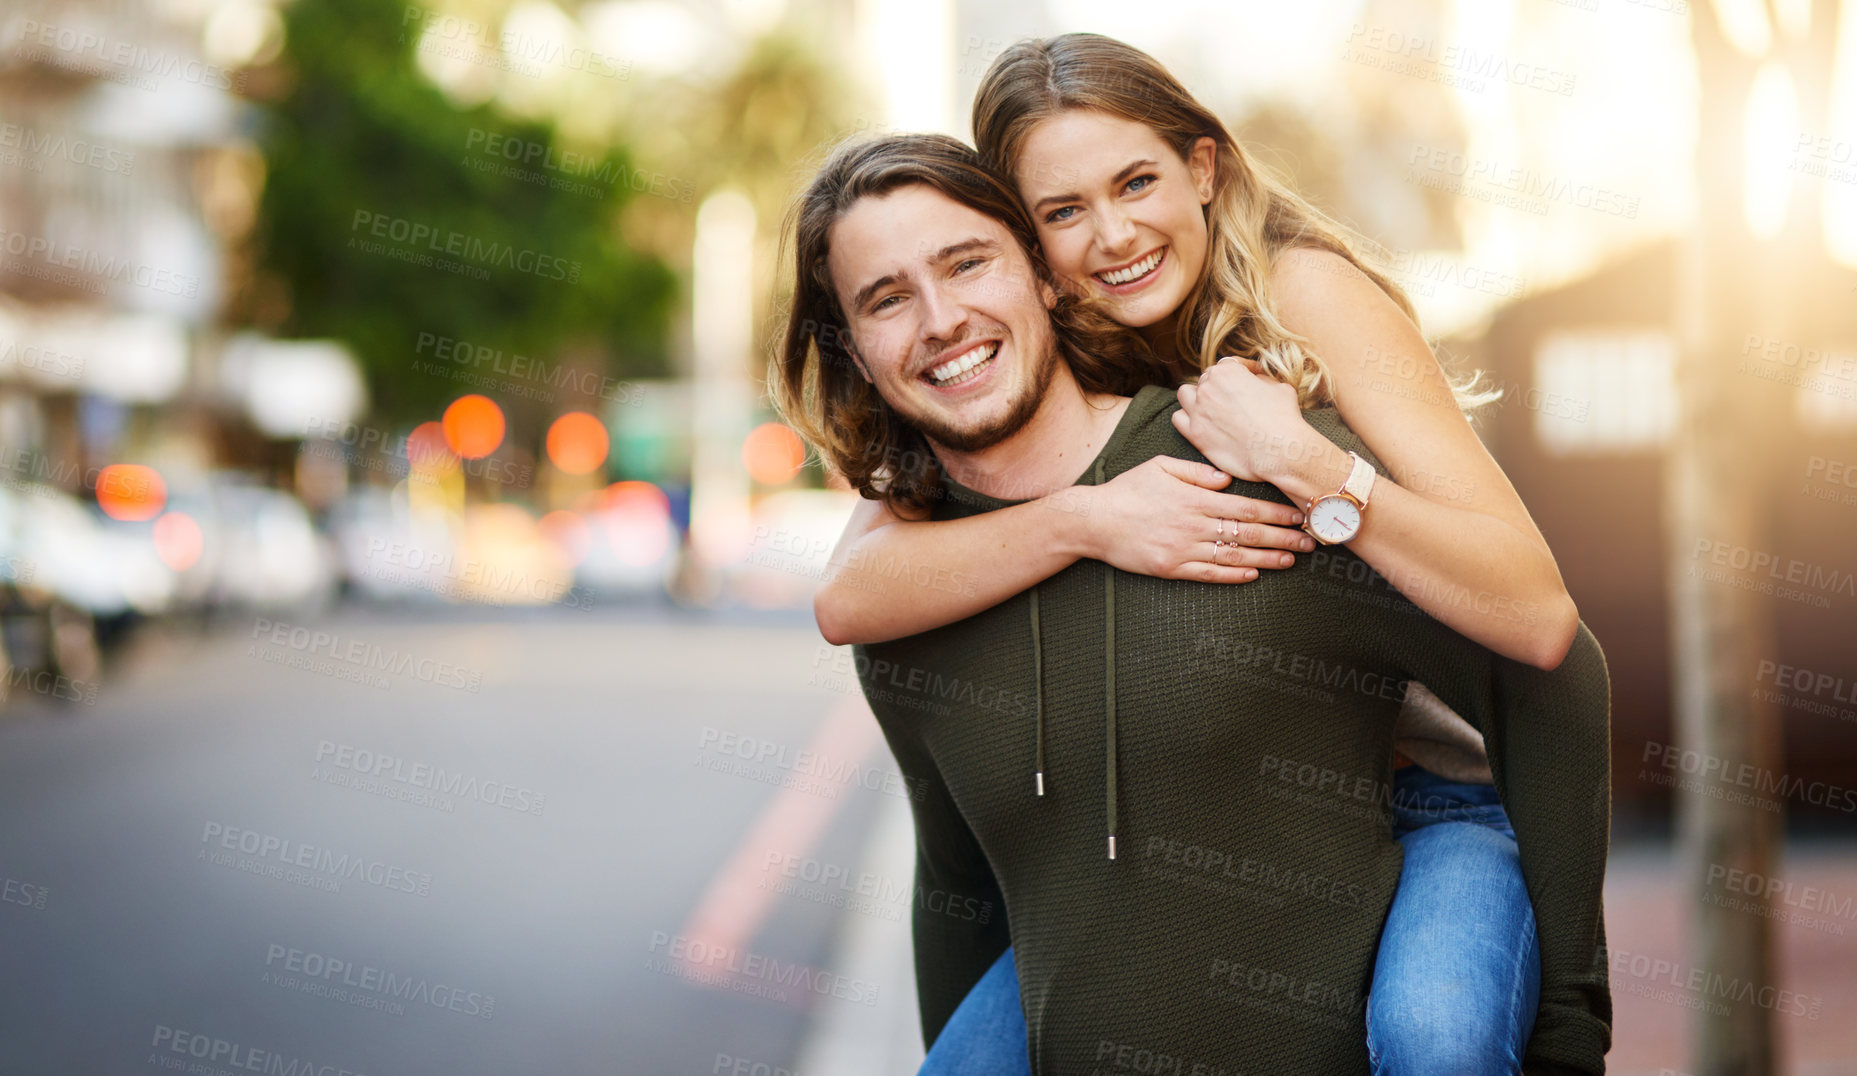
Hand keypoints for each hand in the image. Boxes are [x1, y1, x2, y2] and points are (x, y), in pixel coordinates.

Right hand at [1074, 456, 1313, 582]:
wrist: (1093, 521)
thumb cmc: (1127, 490)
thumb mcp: (1160, 466)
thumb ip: (1197, 472)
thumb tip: (1227, 479)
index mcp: (1196, 498)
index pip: (1247, 508)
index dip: (1277, 513)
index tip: (1299, 516)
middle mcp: (1194, 525)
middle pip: (1248, 533)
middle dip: (1283, 538)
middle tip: (1310, 542)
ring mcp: (1183, 549)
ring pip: (1234, 556)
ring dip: (1266, 559)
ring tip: (1290, 561)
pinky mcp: (1171, 568)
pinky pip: (1209, 574)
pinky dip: (1233, 575)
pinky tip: (1253, 574)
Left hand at [1172, 356, 1327, 483]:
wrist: (1279, 451)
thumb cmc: (1284, 418)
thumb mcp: (1280, 387)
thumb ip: (1263, 379)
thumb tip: (1258, 379)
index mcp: (1227, 371)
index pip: (1229, 364)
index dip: (1242, 372)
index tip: (1250, 380)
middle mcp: (1208, 387)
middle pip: (1207, 379)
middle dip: (1220, 386)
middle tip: (1233, 398)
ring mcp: (1198, 410)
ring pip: (1185, 395)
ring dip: (1196, 397)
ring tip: (1210, 407)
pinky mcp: (1194, 434)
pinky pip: (1178, 419)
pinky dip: (1186, 418)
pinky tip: (1200, 423)